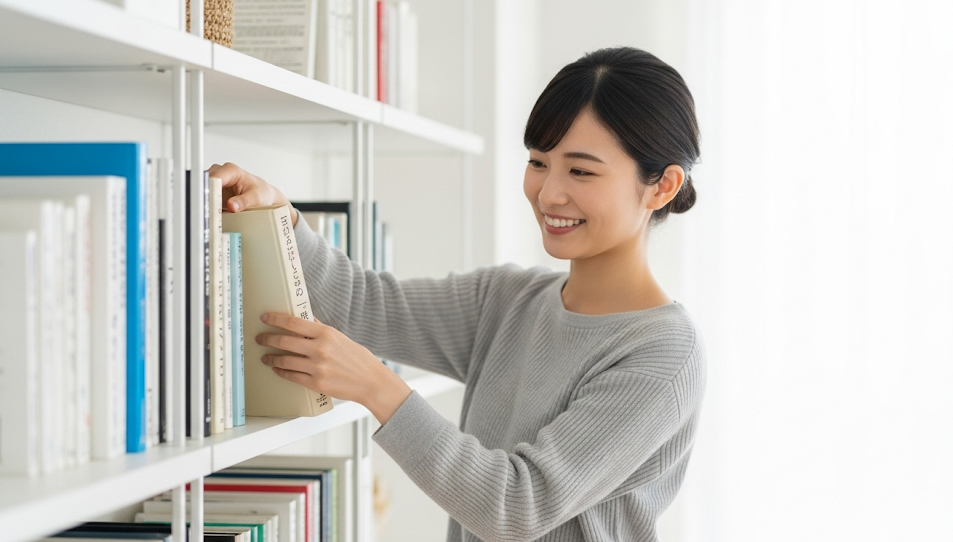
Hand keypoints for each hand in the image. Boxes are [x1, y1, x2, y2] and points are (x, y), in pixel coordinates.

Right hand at [207, 163, 296, 225]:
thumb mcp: (256, 198)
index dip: (209, 189)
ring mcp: (215, 183)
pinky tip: (208, 215)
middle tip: (206, 210)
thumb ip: (244, 202)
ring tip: (207, 214)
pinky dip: (205, 207)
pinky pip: (205, 199)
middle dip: (204, 197)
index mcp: (231, 170)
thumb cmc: (261, 192)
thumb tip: (232, 206)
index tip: (208, 201)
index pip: (214, 177)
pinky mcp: (213, 193)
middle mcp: (220, 174)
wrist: (265, 197)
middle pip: (204, 183)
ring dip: (203, 203)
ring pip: (202, 191)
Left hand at [255, 312, 411, 424]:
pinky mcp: (316, 383)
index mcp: (326, 333)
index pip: (293, 322)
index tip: (264, 317)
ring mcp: (317, 367)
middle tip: (260, 338)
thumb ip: (320, 330)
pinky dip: (281, 372)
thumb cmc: (356, 358)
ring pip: (284, 361)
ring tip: (265, 357)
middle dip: (267, 339)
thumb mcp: (340, 337)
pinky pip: (291, 376)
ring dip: (271, 358)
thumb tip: (303, 319)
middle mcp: (320, 349)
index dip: (275, 319)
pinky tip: (277, 369)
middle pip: (284, 341)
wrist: (370, 381)